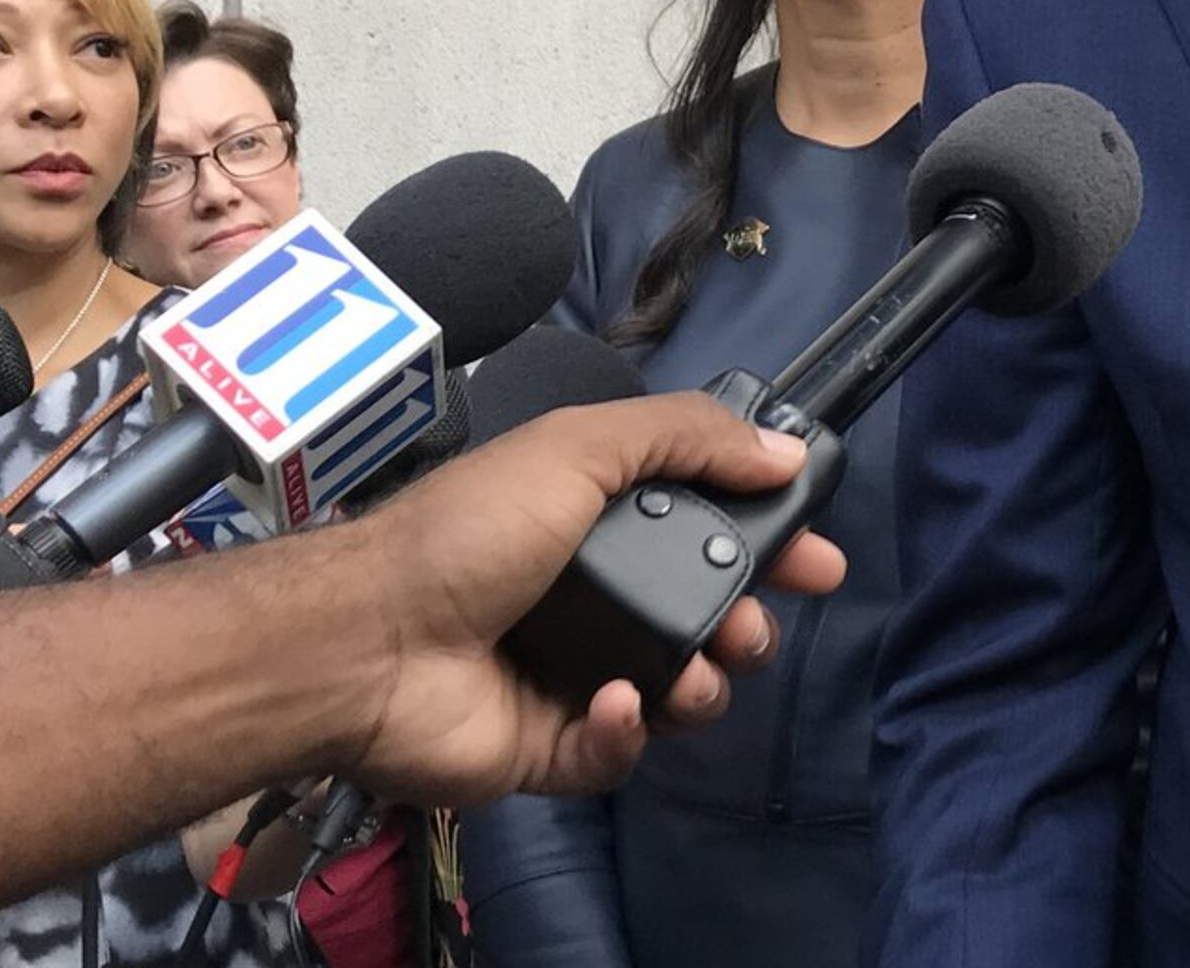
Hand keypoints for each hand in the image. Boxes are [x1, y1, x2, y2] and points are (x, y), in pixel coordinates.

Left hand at [317, 392, 844, 808]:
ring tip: (691, 674)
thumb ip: (686, 438)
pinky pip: (619, 752)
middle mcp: (590, 598)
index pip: (705, 533)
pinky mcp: (550, 750)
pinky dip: (626, 731)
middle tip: (751, 626)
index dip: (768, 545)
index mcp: (595, 524)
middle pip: (705, 618)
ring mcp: (571, 677)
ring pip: (678, 692)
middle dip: (747, 623)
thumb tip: (783, 453)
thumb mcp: (580, 449)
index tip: (819, 561)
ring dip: (703, 682)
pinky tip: (610, 704)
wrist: (370, 639)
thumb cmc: (470, 533)